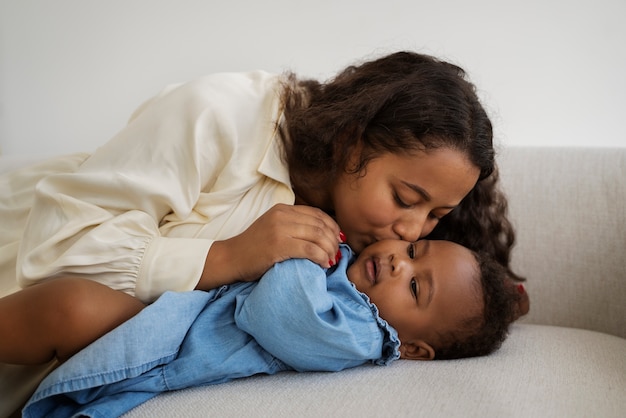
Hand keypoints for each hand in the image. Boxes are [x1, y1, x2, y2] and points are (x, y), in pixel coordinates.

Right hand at [198, 204, 341, 288]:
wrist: (231, 258)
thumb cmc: (254, 249)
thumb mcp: (274, 228)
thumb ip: (294, 226)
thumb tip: (324, 235)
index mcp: (283, 209)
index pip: (317, 214)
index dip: (332, 227)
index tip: (338, 240)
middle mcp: (282, 215)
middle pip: (320, 225)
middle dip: (334, 240)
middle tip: (337, 254)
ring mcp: (280, 229)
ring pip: (318, 236)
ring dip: (329, 250)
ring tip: (331, 260)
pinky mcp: (279, 245)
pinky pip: (310, 249)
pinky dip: (321, 257)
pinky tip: (323, 264)